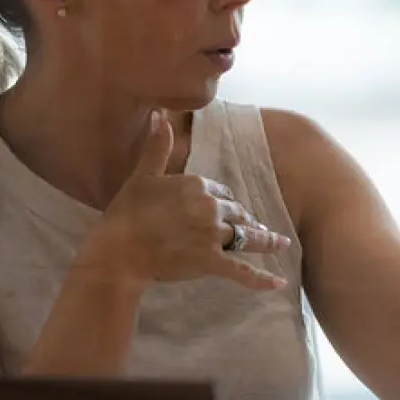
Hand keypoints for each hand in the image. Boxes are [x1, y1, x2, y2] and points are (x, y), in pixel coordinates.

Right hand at [93, 111, 290, 289]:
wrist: (118, 250)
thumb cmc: (126, 213)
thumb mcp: (142, 175)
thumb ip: (157, 148)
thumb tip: (160, 116)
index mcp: (197, 185)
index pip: (222, 192)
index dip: (224, 202)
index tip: (228, 209)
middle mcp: (210, 208)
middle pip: (237, 213)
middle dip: (245, 220)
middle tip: (255, 228)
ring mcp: (213, 235)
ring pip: (247, 237)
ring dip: (265, 240)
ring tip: (281, 243)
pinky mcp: (210, 261)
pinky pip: (242, 270)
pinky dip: (261, 279)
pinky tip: (279, 283)